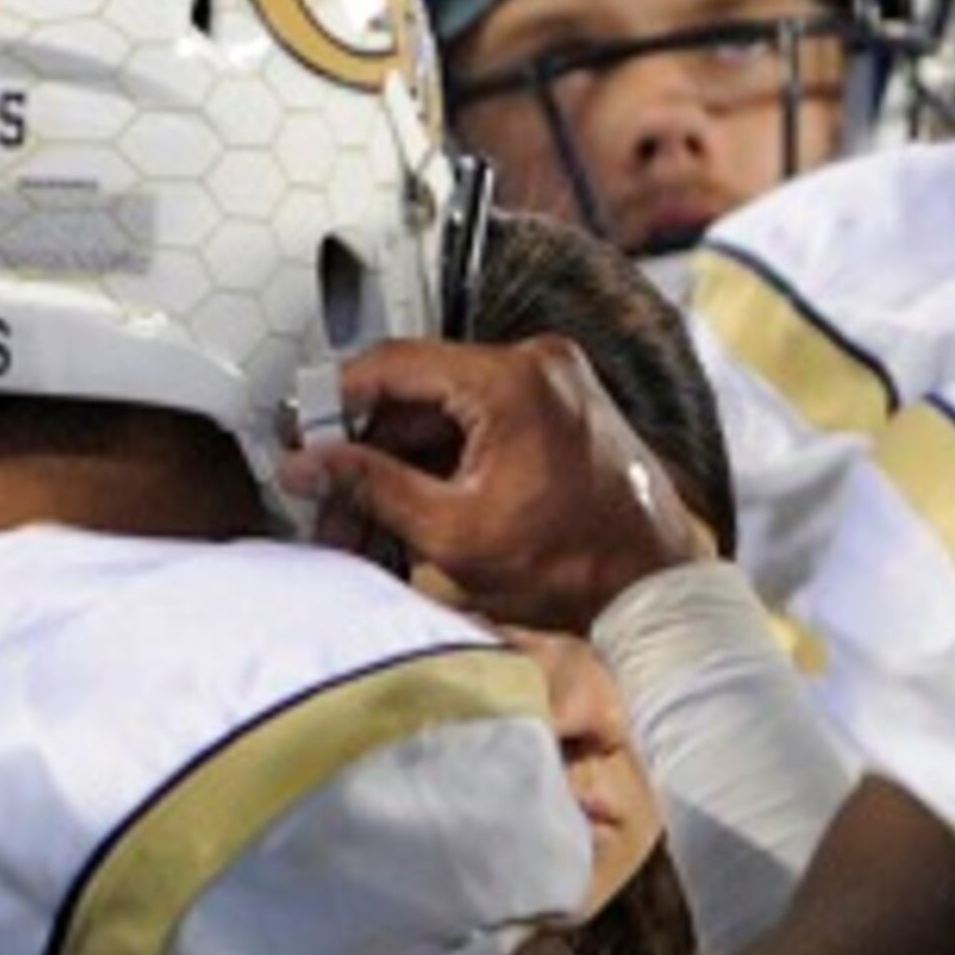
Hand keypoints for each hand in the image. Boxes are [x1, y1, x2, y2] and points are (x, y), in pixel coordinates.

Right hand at [281, 334, 712, 629]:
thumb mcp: (452, 532)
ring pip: (440, 416)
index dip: (333, 402)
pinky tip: (406, 514)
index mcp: (513, 380)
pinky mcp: (555, 411)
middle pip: (414, 394)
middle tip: (326, 503)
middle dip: (364, 454)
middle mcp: (536, 365)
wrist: (655, 590)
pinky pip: (474, 427)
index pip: (393, 364)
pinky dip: (438, 467)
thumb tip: (307, 465)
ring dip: (397, 468)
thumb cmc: (577, 565)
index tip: (299, 439)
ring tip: (363, 526)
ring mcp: (550, 385)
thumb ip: (371, 486)